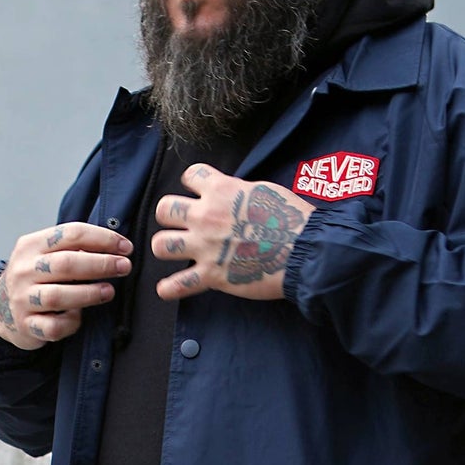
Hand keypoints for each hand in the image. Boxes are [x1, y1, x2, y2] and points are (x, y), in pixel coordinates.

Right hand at [0, 221, 132, 348]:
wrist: (2, 309)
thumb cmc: (36, 278)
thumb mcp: (45, 255)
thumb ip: (72, 248)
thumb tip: (115, 246)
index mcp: (30, 245)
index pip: (70, 234)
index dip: (102, 238)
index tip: (125, 247)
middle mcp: (24, 270)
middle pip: (66, 263)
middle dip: (101, 264)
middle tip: (124, 267)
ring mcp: (23, 299)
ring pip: (58, 296)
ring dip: (89, 293)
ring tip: (109, 291)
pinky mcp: (27, 325)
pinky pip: (53, 326)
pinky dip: (71, 322)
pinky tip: (80, 316)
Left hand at [152, 165, 313, 303]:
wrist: (304, 251)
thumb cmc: (292, 218)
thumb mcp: (263, 190)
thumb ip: (238, 192)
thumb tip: (230, 195)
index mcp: (221, 190)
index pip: (189, 175)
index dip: (191, 184)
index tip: (197, 194)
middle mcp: (206, 216)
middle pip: (164, 209)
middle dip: (170, 216)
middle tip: (182, 224)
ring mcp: (205, 247)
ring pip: (160, 244)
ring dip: (166, 248)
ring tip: (175, 252)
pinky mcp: (211, 275)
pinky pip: (177, 285)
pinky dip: (169, 289)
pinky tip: (167, 288)